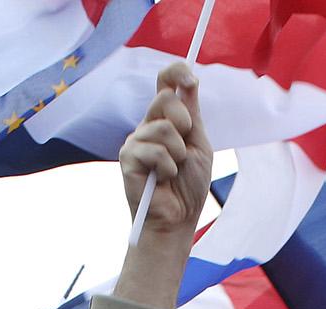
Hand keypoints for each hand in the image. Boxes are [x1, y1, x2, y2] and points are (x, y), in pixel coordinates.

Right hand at [119, 64, 211, 241]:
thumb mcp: (198, 145)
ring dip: (178, 153)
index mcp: (166, 119)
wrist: (178, 219)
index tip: (191, 78)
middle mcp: (148, 125)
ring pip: (163, 127)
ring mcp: (136, 141)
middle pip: (164, 98)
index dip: (176, 72)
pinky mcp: (128, 158)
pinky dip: (167, 167)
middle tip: (185, 146)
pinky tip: (163, 179)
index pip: (165, 82)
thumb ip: (193, 115)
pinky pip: (154, 151)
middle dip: (184, 122)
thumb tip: (190, 81)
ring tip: (174, 170)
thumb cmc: (188, 186)